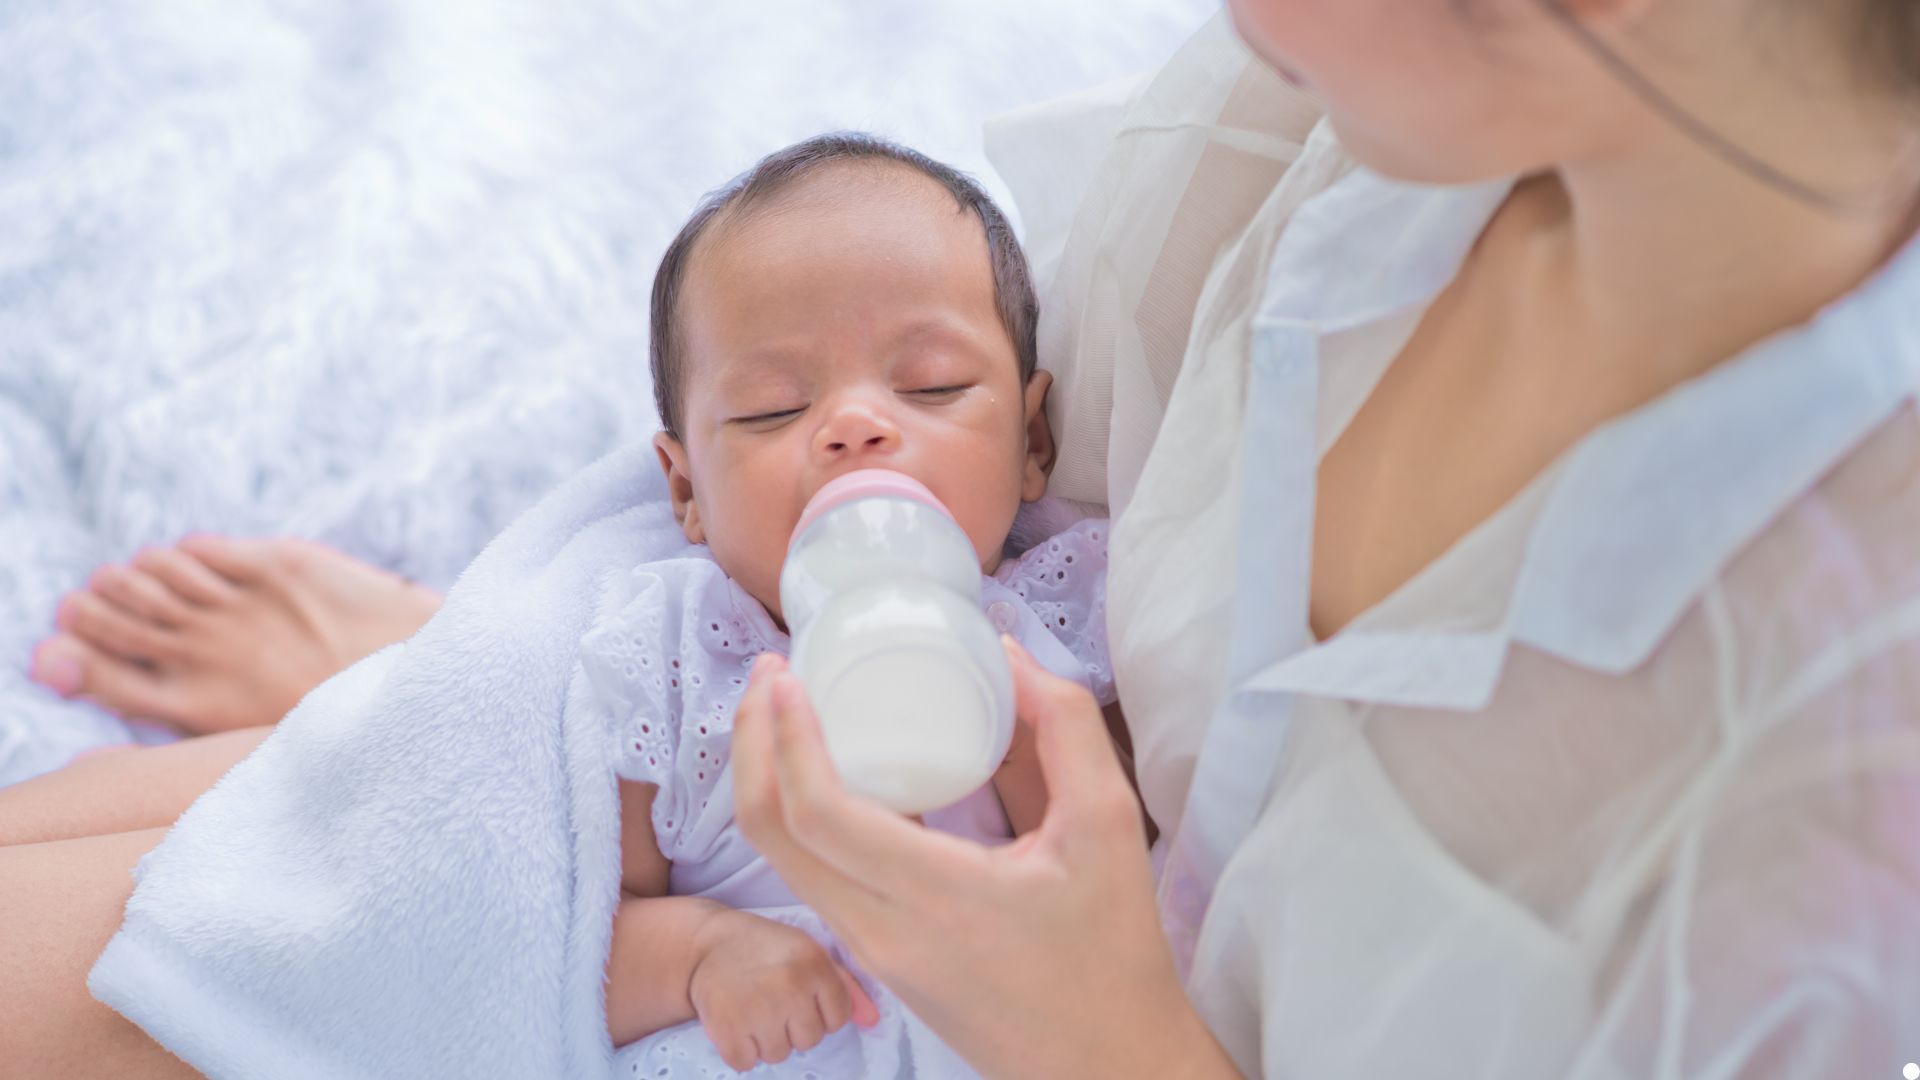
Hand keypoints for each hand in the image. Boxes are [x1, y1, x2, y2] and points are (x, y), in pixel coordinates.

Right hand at [687, 908, 879, 1071]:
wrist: (708, 944)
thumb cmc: (767, 949)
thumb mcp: (808, 953)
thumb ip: (844, 986)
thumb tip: (872, 1021)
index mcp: (814, 963)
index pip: (838, 1018)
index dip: (820, 1011)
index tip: (800, 995)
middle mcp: (790, 985)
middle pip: (809, 1040)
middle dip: (792, 1027)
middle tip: (772, 1000)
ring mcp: (757, 1008)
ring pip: (778, 1055)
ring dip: (765, 1039)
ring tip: (753, 1008)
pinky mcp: (725, 1027)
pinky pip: (746, 1063)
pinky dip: (740, 1050)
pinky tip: (736, 1022)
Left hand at [732, 641, 1241, 1079]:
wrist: (1104, 1065)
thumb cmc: (1113, 953)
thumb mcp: (1109, 826)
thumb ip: (1065, 728)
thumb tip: (1008, 655)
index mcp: (934, 899)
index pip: (817, 815)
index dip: (786, 739)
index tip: (789, 677)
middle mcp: (881, 933)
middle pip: (769, 835)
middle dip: (752, 745)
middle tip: (772, 674)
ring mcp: (869, 953)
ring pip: (779, 860)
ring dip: (765, 778)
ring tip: (785, 710)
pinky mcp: (874, 960)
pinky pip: (810, 878)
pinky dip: (795, 816)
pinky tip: (825, 769)